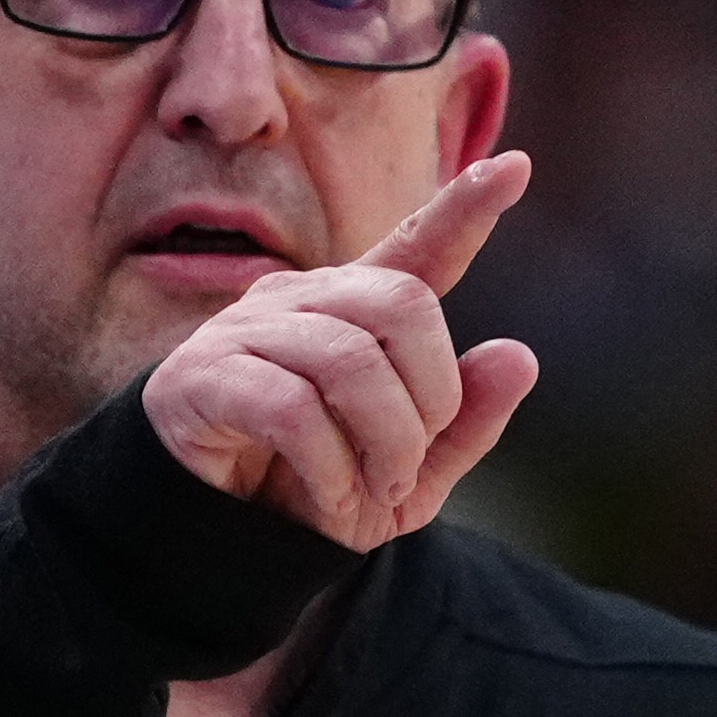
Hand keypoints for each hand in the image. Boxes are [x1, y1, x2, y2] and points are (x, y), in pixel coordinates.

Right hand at [134, 148, 541, 552]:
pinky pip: (291, 408)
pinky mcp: (198, 378)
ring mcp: (241, 332)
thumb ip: (463, 425)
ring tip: (372, 491)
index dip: (462, 209)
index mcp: (348, 313)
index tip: (515, 167)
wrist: (211, 549)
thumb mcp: (406, 477)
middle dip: (429, 397)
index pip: (413, 249)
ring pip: (350, 360)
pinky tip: (326, 495)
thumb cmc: (305, 496)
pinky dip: (328, 466)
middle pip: (400, 304)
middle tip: (409, 466)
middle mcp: (295, 301)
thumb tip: (518, 356)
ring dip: (384, 443)